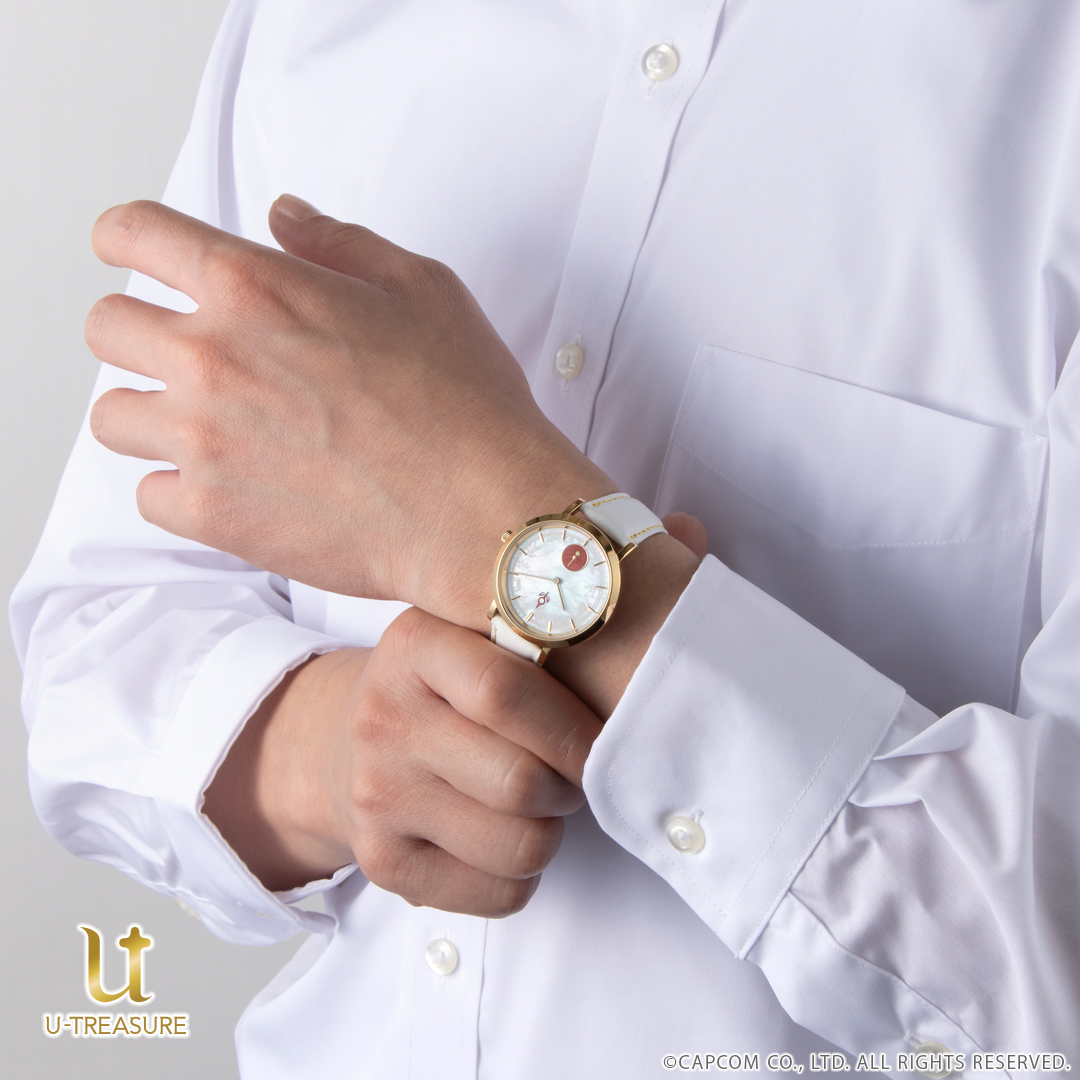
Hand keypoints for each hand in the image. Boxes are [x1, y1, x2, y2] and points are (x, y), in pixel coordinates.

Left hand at [86, 197, 610, 625]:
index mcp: (255, 287)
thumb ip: (338, 243)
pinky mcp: (212, 515)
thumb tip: (286, 216)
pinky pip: (148, 495)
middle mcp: (212, 358)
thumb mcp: (421, 288)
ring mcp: (204, 442)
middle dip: (139, 330)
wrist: (480, 510)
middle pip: (107, 327)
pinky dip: (179, 489)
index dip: (126, 238)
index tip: (132, 252)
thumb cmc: (465, 403)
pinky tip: (229, 484)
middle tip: (184, 352)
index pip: (135, 234)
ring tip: (204, 427)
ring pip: (113, 417)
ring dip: (151, 414)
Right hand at [203, 607, 603, 914]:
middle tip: (572, 774)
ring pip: (520, 846)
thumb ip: (534, 645)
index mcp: (414, 645)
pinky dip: (523, 877)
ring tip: (539, 805)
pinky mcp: (382, 863)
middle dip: (569, 786)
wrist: (345, 746)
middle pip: (519, 782)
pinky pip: (499, 895)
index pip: (505, 693)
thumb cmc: (446, 690)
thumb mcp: (472, 639)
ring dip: (551, 833)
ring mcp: (376, 796)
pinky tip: (503, 838)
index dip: (571, 728)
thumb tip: (634, 692)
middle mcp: (383, 718)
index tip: (603, 736)